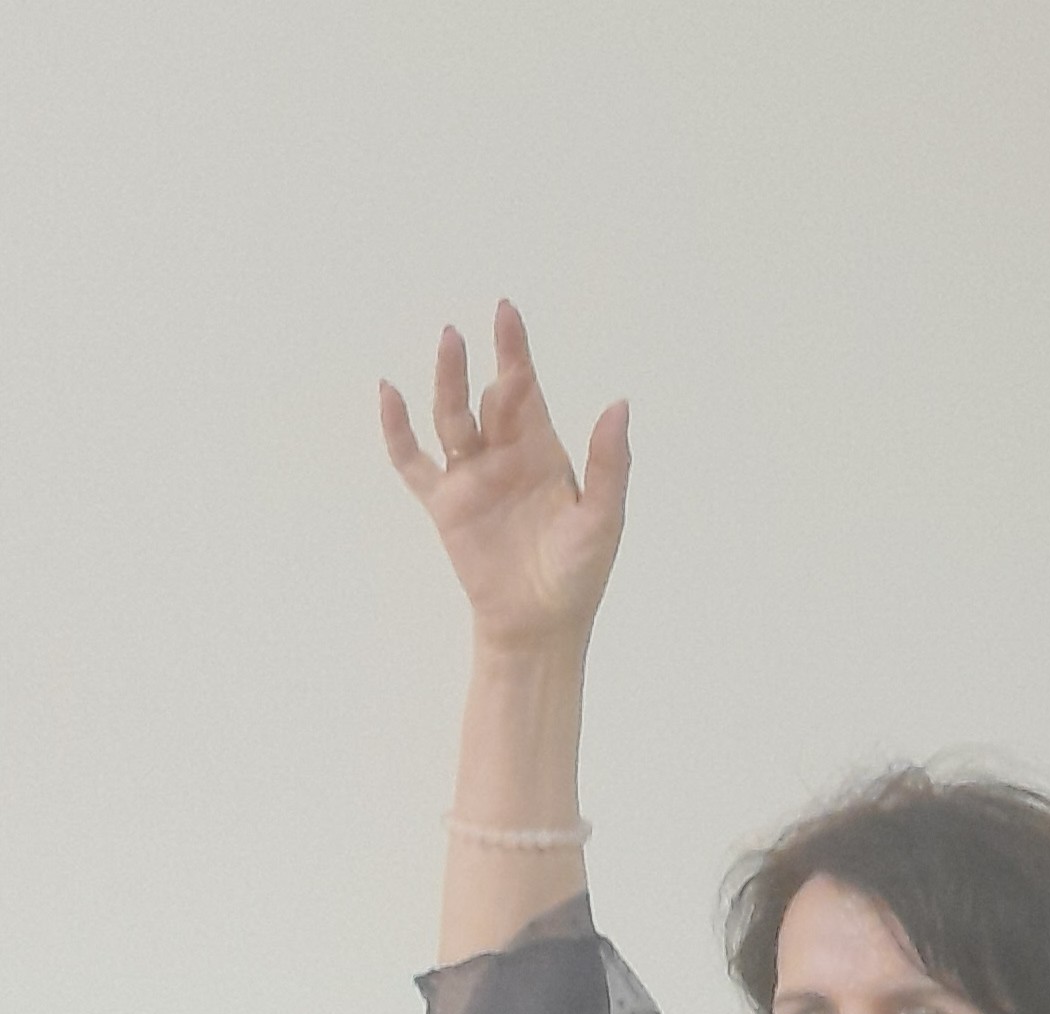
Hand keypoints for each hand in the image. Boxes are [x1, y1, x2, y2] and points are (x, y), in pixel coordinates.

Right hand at [379, 300, 628, 657]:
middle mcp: (503, 454)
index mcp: (542, 451)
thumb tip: (619, 404)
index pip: (526, 390)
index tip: (508, 313)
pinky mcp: (444, 504)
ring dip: (447, 382)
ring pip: (451, 417)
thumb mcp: (602, 518)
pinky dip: (397, 429)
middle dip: (484, 366)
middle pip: (487, 398)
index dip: (515, 351)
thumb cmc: (578, 574)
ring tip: (448, 344)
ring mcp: (470, 476)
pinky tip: (389, 393)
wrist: (541, 625)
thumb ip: (610, 463)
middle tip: (477, 331)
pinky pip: (412, 460)